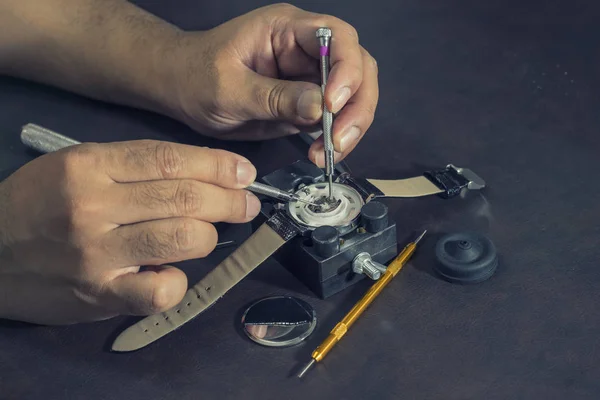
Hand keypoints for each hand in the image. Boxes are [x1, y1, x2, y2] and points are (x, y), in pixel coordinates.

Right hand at [0, 141, 260, 324]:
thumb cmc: (39, 205)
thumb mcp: (76, 167)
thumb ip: (133, 167)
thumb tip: (202, 175)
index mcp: (89, 166)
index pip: (170, 159)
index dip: (218, 165)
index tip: (244, 172)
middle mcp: (93, 206)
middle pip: (185, 197)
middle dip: (230, 200)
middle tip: (246, 203)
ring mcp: (96, 254)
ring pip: (183, 238)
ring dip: (210, 235)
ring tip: (210, 233)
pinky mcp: (99, 296)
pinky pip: (161, 290)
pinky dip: (178, 281)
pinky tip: (171, 273)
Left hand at [167, 3, 378, 166]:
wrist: (180, 90)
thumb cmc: (195, 76)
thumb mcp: (228, 88)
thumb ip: (274, 97)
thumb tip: (319, 108)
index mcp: (286, 29)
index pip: (337, 37)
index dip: (346, 69)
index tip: (332, 103)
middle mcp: (305, 49)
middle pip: (358, 67)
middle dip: (356, 105)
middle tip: (339, 138)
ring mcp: (308, 76)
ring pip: (354, 96)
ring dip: (349, 126)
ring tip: (328, 152)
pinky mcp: (306, 102)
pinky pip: (334, 118)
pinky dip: (335, 138)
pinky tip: (321, 153)